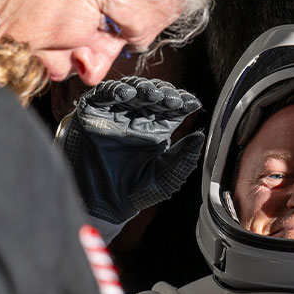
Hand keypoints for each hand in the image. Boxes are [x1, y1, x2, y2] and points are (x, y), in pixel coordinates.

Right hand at [58, 76, 204, 226]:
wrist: (101, 204)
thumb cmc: (133, 194)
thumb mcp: (164, 179)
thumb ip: (183, 159)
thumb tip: (201, 137)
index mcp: (156, 131)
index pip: (171, 110)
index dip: (181, 102)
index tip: (192, 103)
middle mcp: (136, 119)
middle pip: (152, 96)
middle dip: (163, 93)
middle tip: (172, 98)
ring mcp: (115, 114)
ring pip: (131, 90)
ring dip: (143, 88)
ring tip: (153, 94)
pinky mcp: (93, 112)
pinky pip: (103, 95)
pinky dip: (115, 91)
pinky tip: (127, 94)